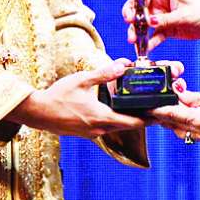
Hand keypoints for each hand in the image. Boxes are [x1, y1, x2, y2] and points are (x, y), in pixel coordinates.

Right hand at [9, 61, 144, 139]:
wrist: (38, 113)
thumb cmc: (58, 96)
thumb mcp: (82, 80)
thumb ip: (104, 74)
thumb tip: (123, 65)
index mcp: (102, 117)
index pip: (135, 122)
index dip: (150, 118)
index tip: (161, 113)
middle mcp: (100, 129)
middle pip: (129, 126)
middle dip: (143, 118)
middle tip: (155, 107)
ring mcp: (93, 133)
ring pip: (118, 127)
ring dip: (129, 119)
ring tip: (140, 107)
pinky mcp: (87, 133)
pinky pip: (107, 127)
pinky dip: (116, 120)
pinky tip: (116, 110)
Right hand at [115, 0, 199, 53]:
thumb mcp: (185, 15)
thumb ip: (166, 19)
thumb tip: (149, 22)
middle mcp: (159, 3)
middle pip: (138, 5)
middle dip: (130, 12)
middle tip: (128, 20)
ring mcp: (161, 17)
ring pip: (143, 22)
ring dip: (136, 30)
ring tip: (132, 39)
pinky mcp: (165, 30)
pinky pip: (153, 36)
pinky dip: (148, 42)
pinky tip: (144, 48)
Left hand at [149, 88, 199, 142]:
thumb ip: (191, 97)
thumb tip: (176, 93)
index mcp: (198, 120)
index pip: (170, 114)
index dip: (156, 110)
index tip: (146, 105)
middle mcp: (198, 132)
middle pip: (170, 124)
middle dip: (162, 114)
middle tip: (156, 102)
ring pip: (177, 130)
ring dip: (171, 120)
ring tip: (170, 107)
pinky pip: (187, 133)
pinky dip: (181, 124)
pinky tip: (184, 114)